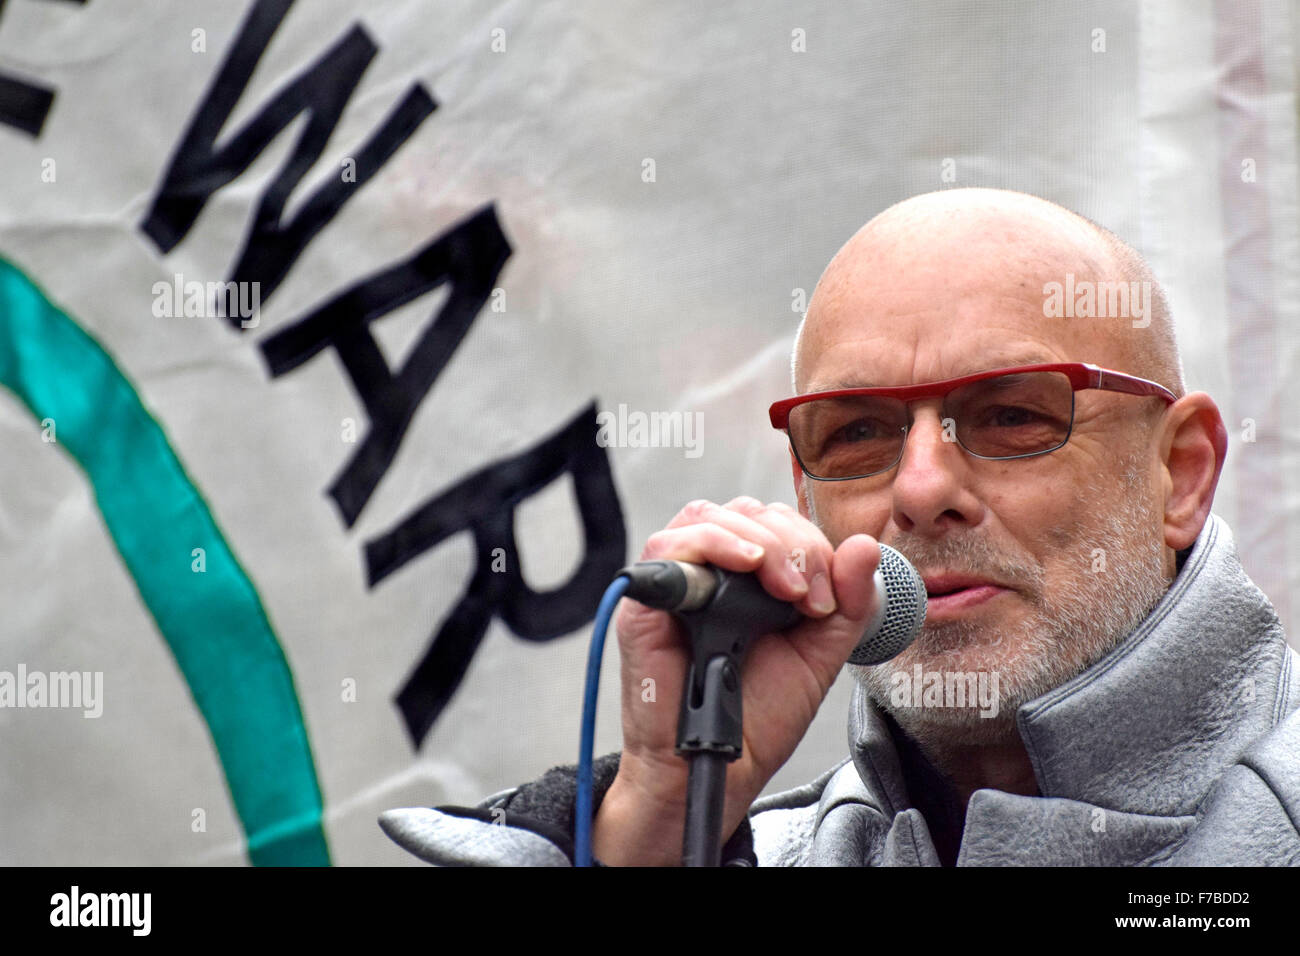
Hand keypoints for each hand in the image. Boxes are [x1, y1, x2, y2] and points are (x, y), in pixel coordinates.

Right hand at [591, 497, 879, 864]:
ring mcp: (675, 583)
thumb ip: (847, 602)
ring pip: (710, 516)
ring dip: (761, 542)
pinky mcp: (645, 601)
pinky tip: (747, 567)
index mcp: (748, 578)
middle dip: (793, 545)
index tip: (827, 599)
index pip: (776, 523)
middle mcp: (709, 573)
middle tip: (809, 597)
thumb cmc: (758, 717)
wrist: (721, 768)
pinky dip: (714, 544)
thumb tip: (864, 544)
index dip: (810, 546)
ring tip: (784, 588)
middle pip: (746, 513)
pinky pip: (670, 545)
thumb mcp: (819, 653)